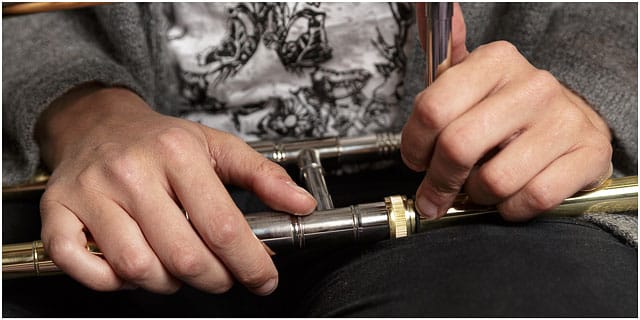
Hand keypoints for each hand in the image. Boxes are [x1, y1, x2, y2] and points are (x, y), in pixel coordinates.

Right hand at [35, 85, 316, 293]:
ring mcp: (91, 194)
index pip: (223, 226)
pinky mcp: (58, 212)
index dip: (251, 264)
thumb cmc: (160, 141)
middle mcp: (132, 173)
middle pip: (184, 256)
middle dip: (215, 279)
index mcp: (177, 154)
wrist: (97, 123)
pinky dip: (112, 281)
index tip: (264, 279)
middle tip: (222, 276)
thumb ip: (263, 176)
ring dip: (168, 283)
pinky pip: (83, 267)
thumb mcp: (218, 146)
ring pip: (138, 268)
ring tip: (178, 267)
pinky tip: (132, 267)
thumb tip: (301, 205)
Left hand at [402, 4, 612, 220]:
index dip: (414, 145)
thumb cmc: (507, 109)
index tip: (416, 159)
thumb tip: (423, 7)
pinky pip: (532, 199)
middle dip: (438, 181)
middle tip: (436, 192)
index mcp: (496, 61)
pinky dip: (511, 209)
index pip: (432, 109)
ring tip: (480, 186)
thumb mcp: (470, 80)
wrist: (572, 123)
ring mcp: (563, 120)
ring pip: (494, 180)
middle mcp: (532, 85)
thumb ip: (443, 52)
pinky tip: (509, 197)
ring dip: (477, 196)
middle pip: (458, 146)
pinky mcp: (587, 154)